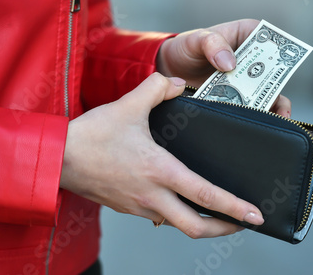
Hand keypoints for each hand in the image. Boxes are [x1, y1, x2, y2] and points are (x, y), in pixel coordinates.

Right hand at [61, 73, 264, 237]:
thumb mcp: (128, 105)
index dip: (234, 208)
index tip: (255, 216)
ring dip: (202, 223)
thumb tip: (177, 83)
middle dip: (225, 229)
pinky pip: (160, 217)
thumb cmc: (91, 136)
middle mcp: (152, 195)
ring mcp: (140, 206)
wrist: (57, 158)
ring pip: (179, 225)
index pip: (205, 196)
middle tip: (243, 224)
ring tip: (218, 214)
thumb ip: (157, 88)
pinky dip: (178, 214)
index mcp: (159, 171)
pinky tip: (181, 201)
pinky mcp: (129, 207)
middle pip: (196, 228)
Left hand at [157, 19, 291, 117]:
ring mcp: (247, 80)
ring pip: (268, 92)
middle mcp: (252, 58)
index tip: (279, 66)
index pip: (270, 40)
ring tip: (275, 118)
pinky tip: (260, 125)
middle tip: (278, 98)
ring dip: (272, 105)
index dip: (278, 52)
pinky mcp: (240, 97)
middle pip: (274, 71)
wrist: (171, 70)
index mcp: (247, 35)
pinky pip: (254, 107)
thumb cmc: (186, 48)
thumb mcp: (196, 39)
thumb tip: (230, 62)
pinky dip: (257, 116)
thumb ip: (212, 44)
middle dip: (278, 85)